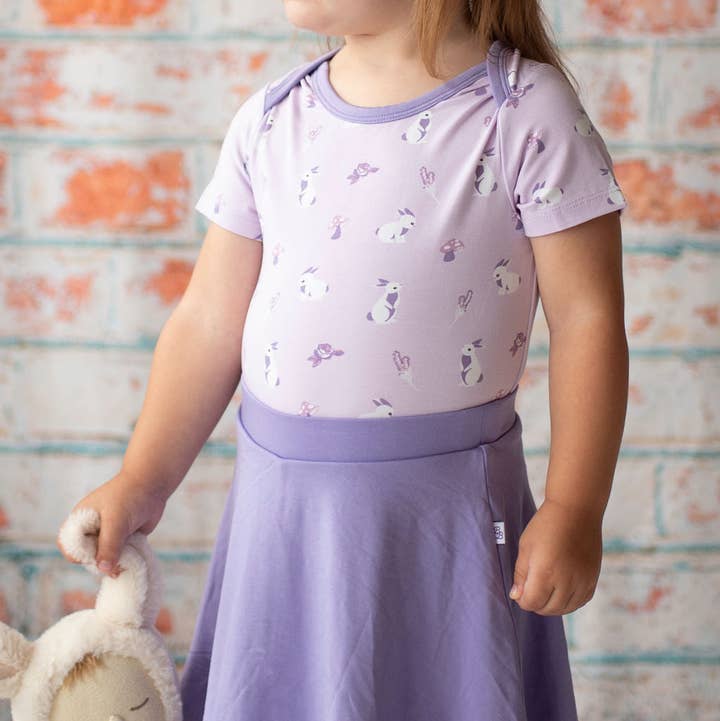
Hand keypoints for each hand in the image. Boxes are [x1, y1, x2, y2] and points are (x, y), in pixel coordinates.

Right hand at [57, 470, 167, 577]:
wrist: (152, 485)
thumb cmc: (129, 497)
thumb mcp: (116, 521)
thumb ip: (109, 545)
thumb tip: (103, 570)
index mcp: (80, 520)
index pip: (68, 545)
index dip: (78, 554)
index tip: (94, 555)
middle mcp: (92, 529)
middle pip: (87, 556)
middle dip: (100, 563)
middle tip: (115, 564)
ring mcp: (108, 535)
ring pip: (105, 558)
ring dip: (114, 564)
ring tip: (125, 562)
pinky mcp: (122, 539)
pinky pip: (119, 556)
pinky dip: (125, 560)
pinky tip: (133, 560)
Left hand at [508, 498, 602, 614]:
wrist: (576, 511)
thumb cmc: (546, 526)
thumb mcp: (526, 547)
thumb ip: (520, 574)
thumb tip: (517, 596)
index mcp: (545, 572)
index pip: (532, 603)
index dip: (522, 600)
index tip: (520, 591)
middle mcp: (566, 581)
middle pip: (548, 609)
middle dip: (536, 603)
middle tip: (531, 590)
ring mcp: (582, 581)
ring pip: (565, 608)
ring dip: (552, 605)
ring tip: (545, 590)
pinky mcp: (593, 579)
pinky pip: (580, 602)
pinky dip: (569, 602)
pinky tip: (561, 591)